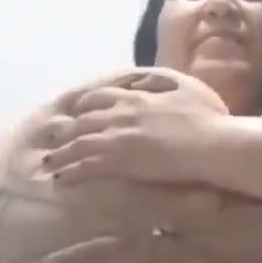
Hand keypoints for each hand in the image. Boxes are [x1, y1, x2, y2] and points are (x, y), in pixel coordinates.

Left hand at [42, 71, 225, 185]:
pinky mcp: (118, 159)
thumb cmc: (209, 119)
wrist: (211, 143)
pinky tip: (61, 180)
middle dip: (67, 130)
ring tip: (50, 162)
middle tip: (56, 139)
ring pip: (79, 142)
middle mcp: (121, 113)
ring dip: (62, 153)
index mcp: (137, 96)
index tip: (80, 113)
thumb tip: (156, 82)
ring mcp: (117, 136)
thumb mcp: (187, 89)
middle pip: (83, 119)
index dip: (87, 106)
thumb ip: (166, 84)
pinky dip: (71, 172)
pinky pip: (85, 165)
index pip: (101, 97)